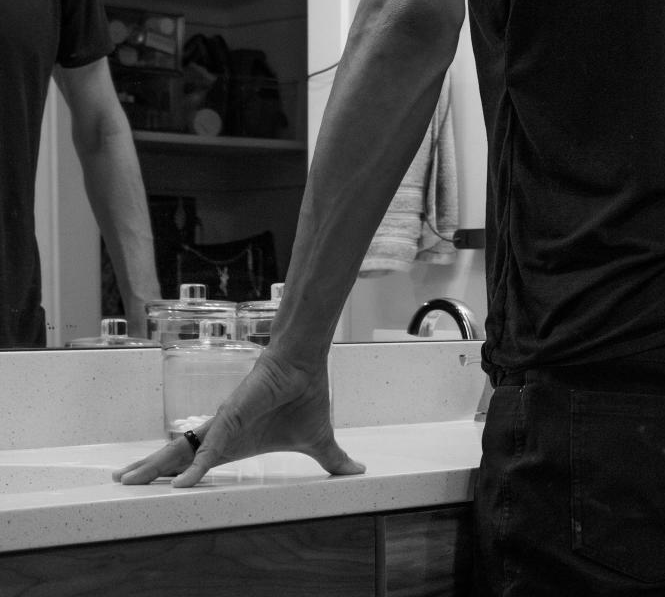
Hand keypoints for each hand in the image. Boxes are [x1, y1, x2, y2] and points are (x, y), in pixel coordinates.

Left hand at [112, 347, 364, 486]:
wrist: (308, 364)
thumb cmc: (305, 395)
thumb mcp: (317, 440)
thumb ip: (331, 460)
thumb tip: (359, 471)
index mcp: (235, 441)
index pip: (198, 459)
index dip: (177, 471)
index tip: (157, 486)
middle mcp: (222, 433)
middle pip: (178, 454)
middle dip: (150, 469)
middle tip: (120, 481)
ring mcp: (223, 425)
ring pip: (182, 450)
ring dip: (155, 467)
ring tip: (127, 480)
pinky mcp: (232, 416)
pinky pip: (211, 447)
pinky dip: (196, 467)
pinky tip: (180, 484)